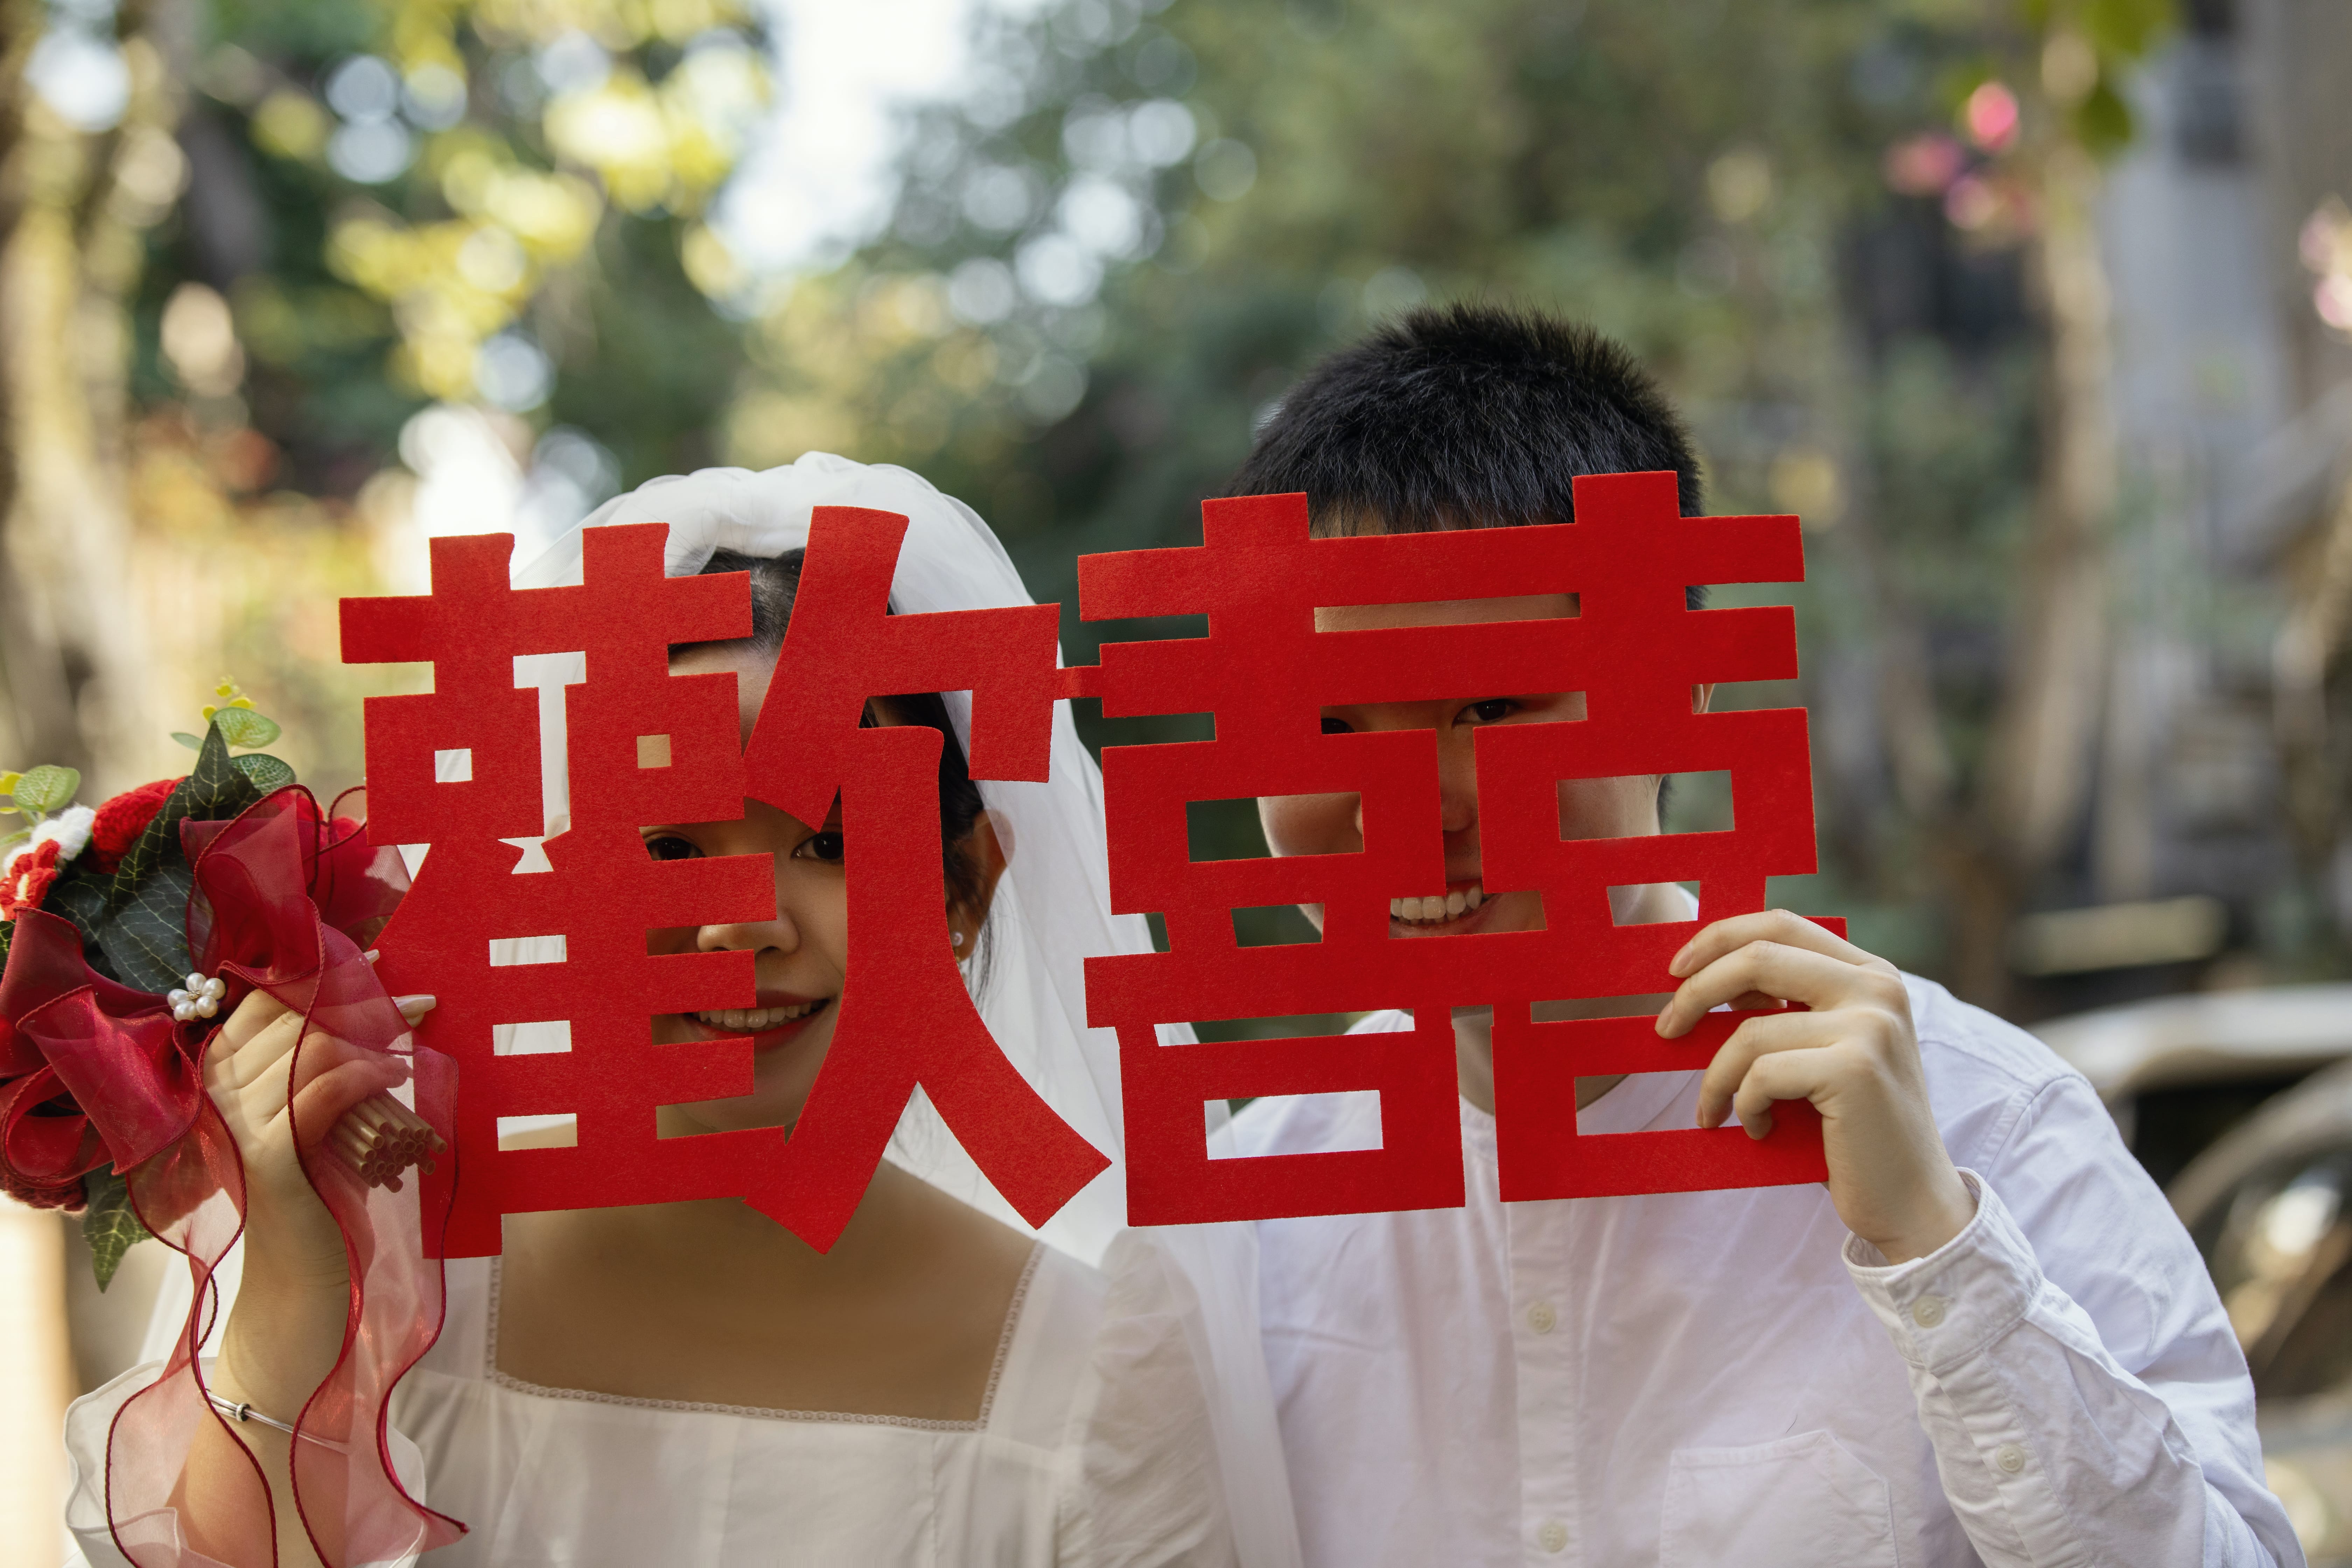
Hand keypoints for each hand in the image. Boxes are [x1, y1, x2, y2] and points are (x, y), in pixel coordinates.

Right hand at [204, 977, 431, 1266]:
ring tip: (402, 1058)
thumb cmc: (313, 1186)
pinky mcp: (271, 1153)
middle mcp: (215, 1091)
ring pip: (316, 1047)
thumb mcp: (308, 1111)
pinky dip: (368, 1074)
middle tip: (414, 1008)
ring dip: (372, 1043)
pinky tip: (393, 1076)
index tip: (378, 959)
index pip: (266, 1000)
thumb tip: (369, 999)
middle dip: (362, 1004)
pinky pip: (327, 1087)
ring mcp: (238, 1121)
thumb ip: (314, 1060)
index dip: (322, 974)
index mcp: (215, 1074)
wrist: (299, 1273)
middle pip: (296, 1015)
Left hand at [1655, 910, 1973, 1264]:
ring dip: (1716, 1079)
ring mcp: (1870, 1027)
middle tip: (1665, 1029)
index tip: (1676, 970)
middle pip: (1757, 957)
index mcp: (1871, 974)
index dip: (1719, 938)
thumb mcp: (1822, 1050)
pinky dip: (1744, 1107)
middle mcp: (1878, 989)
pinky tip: (1757, 1129)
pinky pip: (1761, 1075)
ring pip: (1750, 1031)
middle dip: (1696, 992)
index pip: (1780, 924)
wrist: (1911, 1199)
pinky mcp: (1854, 1070)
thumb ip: (1784, 1007)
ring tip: (1716, 1110)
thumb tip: (1708, 975)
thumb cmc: (1852, 1127)